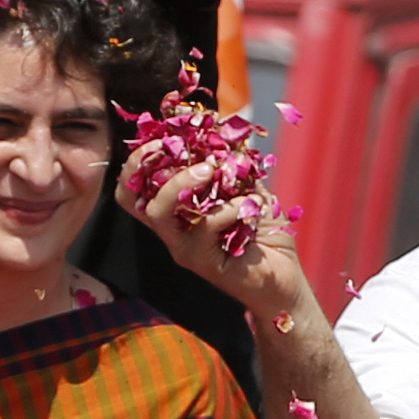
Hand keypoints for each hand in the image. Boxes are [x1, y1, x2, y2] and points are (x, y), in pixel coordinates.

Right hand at [115, 143, 312, 322]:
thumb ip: (234, 169)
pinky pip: (204, 227)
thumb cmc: (265, 236)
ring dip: (182, 183)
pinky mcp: (203, 262)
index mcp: (177, 213)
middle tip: (177, 146)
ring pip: (158, 212)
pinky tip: (251, 207)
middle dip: (146, 165)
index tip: (161, 138)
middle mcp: (174, 231)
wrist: (286, 281)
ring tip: (212, 170)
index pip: (134, 188)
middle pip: (132, 198)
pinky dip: (229, 208)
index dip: (137, 161)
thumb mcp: (249, 192)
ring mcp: (184, 248)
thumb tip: (226, 137)